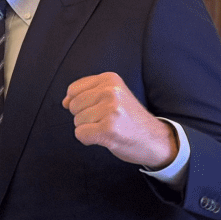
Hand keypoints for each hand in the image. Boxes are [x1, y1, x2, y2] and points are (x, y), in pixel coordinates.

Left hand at [62, 72, 177, 168]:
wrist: (156, 140)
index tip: (100, 109)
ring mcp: (110, 110)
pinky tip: (106, 137)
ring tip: (110, 128)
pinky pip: (80, 134)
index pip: (73, 90)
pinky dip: (89, 140)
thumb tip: (64, 102)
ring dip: (89, 129)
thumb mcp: (112, 96)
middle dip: (85, 117)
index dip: (81, 104)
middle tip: (107, 120)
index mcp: (110, 79)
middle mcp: (110, 91)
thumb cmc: (129, 119)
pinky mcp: (108, 129)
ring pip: (76, 121)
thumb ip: (86, 94)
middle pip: (73, 106)